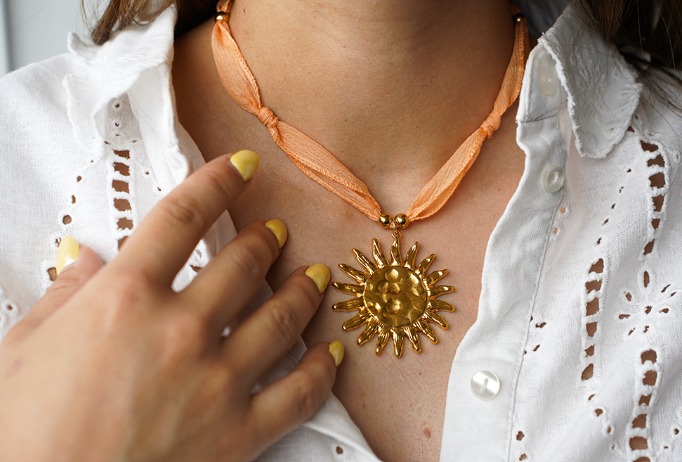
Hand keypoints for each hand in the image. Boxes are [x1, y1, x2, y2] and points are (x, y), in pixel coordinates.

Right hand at [0, 150, 342, 461]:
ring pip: (280, 318)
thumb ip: (62, 296)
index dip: (217, 183)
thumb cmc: (20, 434)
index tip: (243, 166)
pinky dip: (322, 371)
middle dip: (264, 239)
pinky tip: (332, 353)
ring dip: (302, 290)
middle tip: (276, 230)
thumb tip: (82, 258)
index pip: (182, 219)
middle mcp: (180, 331)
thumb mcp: (21, 351)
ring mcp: (217, 382)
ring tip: (315, 276)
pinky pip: (299, 393)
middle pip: (241, 265)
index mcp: (124, 300)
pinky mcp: (240, 434)